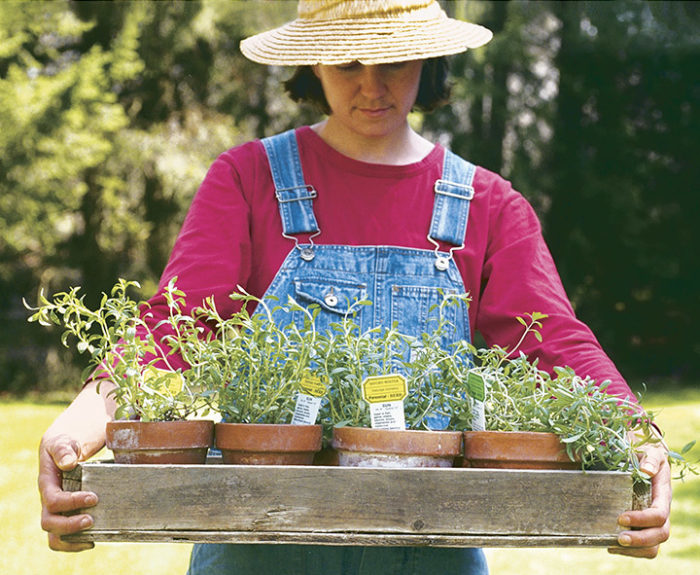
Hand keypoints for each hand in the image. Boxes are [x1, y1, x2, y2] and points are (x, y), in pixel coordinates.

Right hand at [38, 434, 97, 551]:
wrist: (65, 446)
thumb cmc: (65, 443)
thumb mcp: (63, 441)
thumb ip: (63, 449)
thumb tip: (68, 464)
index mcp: (47, 483)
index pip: (53, 500)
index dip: (71, 503)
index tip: (93, 497)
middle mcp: (48, 500)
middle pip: (49, 522)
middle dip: (70, 525)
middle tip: (92, 519)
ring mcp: (56, 509)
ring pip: (54, 534)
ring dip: (71, 539)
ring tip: (92, 536)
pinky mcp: (66, 513)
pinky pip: (63, 536)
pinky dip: (75, 542)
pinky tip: (92, 540)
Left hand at [608, 439, 671, 557]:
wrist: (648, 460)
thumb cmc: (648, 456)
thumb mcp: (651, 452)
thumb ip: (650, 459)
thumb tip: (645, 470)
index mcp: (662, 495)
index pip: (659, 514)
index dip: (642, 519)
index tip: (620, 518)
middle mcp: (661, 511)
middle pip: (660, 534)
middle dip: (641, 539)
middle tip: (619, 538)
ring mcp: (654, 521)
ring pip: (654, 545)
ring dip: (636, 550)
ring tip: (614, 545)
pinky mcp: (644, 526)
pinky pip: (644, 547)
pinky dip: (630, 551)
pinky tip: (610, 545)